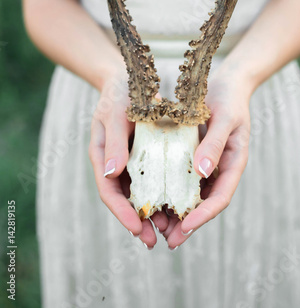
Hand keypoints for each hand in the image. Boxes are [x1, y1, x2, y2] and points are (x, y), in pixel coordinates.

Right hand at [88, 68, 168, 247]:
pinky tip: (178, 203)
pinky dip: (163, 192)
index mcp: (102, 155)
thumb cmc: (119, 93)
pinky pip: (154, 178)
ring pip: (140, 193)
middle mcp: (115, 163)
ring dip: (152, 213)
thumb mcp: (116, 113)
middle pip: (124, 199)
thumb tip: (111, 172)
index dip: (121, 212)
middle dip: (138, 222)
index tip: (137, 227)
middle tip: (154, 241)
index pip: (108, 190)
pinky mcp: (146, 155)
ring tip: (170, 230)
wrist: (128, 78)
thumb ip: (114, 141)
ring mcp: (130, 160)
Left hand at [165, 67, 251, 247]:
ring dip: (177, 211)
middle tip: (167, 239)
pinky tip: (153, 196)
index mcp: (233, 163)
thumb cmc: (229, 98)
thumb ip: (214, 144)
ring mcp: (207, 163)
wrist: (227, 83)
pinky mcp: (194, 155)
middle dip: (187, 223)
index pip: (220, 197)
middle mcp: (220, 168)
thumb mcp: (224, 119)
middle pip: (205, 203)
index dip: (203, 216)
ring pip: (192, 194)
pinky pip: (182, 177)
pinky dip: (170, 189)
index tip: (185, 228)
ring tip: (156, 226)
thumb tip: (201, 173)